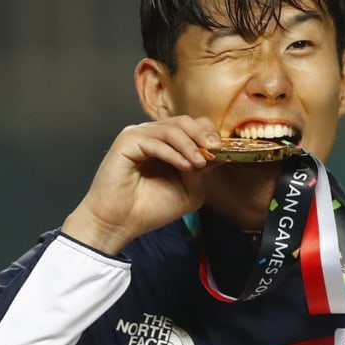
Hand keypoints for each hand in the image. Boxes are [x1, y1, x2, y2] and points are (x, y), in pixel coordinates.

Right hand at [61, 116, 221, 254]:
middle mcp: (153, 135)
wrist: (121, 223)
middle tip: (216, 149)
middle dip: (204, 134)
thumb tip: (220, 152)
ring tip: (200, 163)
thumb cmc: (150, 208)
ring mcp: (139, 135)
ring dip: (191, 145)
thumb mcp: (190, 189)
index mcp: (168, 144)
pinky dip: (174, 153)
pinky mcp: (127, 141)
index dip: (210, 134)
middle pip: (185, 121)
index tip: (223, 149)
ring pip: (172, 128)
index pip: (193, 126)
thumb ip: (203, 170)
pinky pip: (156, 140)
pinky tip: (185, 166)